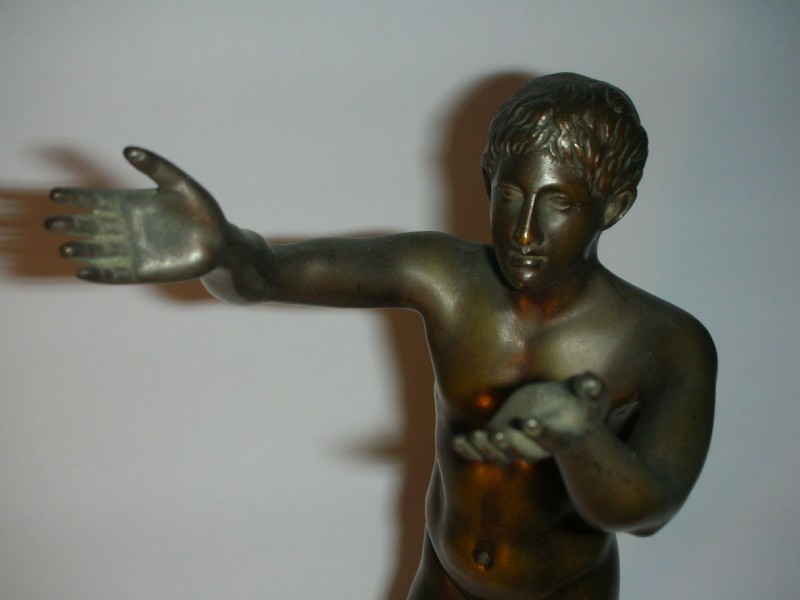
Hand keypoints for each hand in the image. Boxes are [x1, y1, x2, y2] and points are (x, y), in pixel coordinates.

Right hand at [46, 147, 226, 283]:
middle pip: (89, 226)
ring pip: (98, 251)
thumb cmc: (202, 210)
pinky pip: (115, 273)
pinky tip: (83, 272)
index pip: (94, 200)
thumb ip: (155, 166)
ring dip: (81, 251)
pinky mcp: (142, 271)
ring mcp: (132, 250)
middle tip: (52, 223)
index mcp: (130, 204)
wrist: (221, 242)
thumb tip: (127, 149)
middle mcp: (125, 228)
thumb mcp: (180, 183)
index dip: (74, 198)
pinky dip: (99, 274)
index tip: (55, 195)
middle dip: (70, 224)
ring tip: (65, 249)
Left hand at [452, 373, 608, 462]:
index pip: (551, 439)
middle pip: (523, 451)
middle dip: (509, 443)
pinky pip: (485, 452)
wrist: (567, 414)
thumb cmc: (580, 401)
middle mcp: (538, 446)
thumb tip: (591, 382)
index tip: (529, 422)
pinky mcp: (503, 440)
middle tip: (497, 433)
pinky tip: (458, 442)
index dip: (540, 433)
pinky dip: (470, 450)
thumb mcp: (591, 394)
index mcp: (561, 435)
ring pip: (501, 455)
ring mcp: (518, 445)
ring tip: (476, 437)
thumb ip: (592, 389)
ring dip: (487, 448)